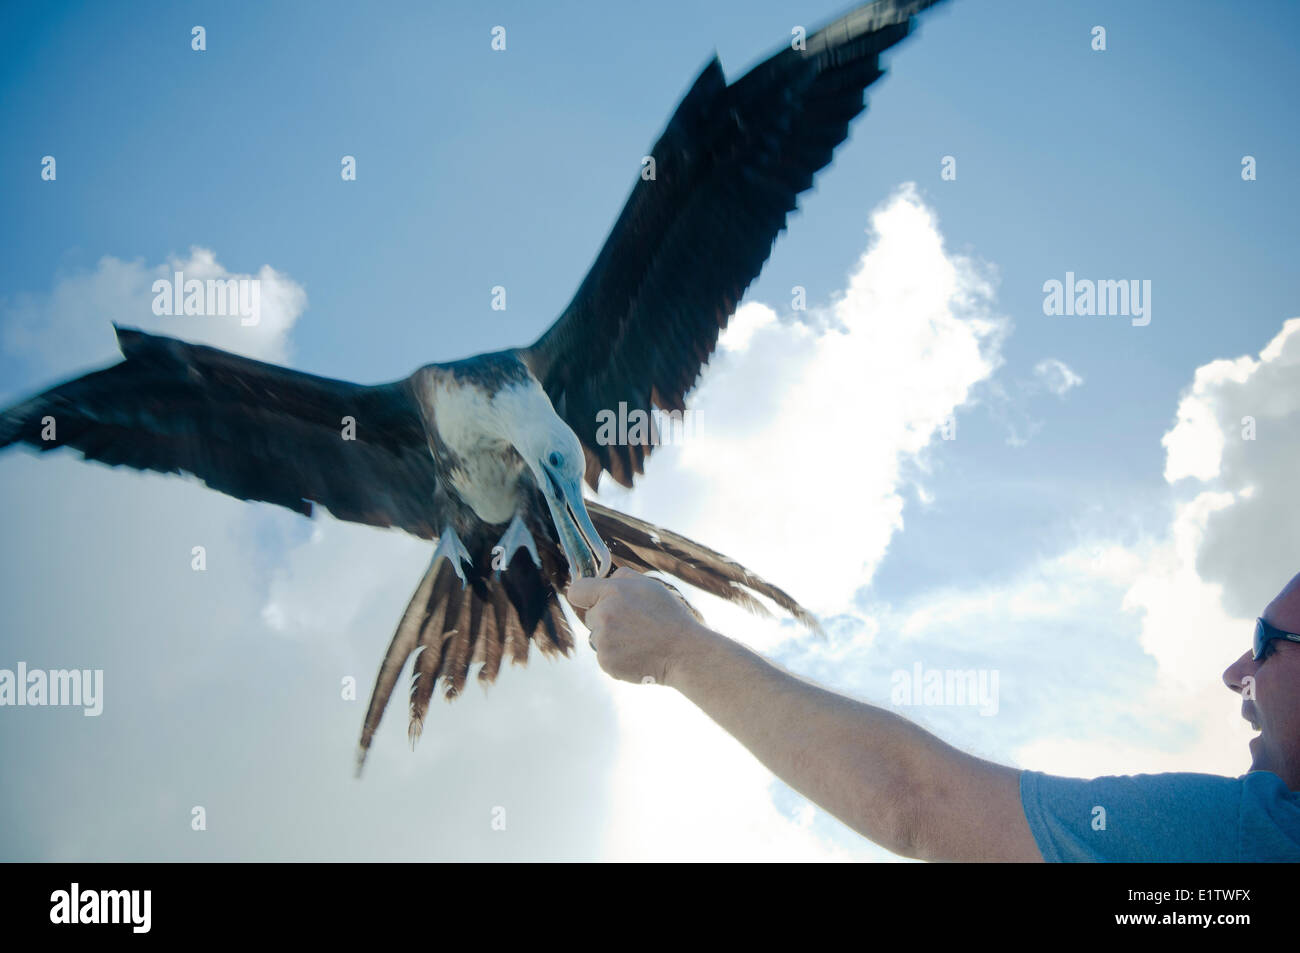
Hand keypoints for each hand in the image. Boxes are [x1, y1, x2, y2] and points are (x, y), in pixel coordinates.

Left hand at [567, 567, 706, 685]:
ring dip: (611, 640)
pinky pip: (604, 657)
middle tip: (632, 625)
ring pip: (597, 638)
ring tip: (638, 641)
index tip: (592, 602)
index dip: (584, 596)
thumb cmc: (669, 617)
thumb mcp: (650, 586)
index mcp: (613, 592)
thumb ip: (623, 577)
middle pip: (589, 617)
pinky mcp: (606, 662)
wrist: (683, 652)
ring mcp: (603, 640)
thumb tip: (606, 578)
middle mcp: (604, 615)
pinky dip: (617, 657)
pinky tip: (636, 654)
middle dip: (604, 619)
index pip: (576, 591)